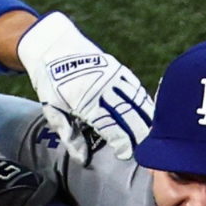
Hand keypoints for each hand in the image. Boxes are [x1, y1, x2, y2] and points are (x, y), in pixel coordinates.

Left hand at [15, 12, 153, 162]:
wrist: (53, 45)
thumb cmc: (51, 82)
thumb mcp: (52, 110)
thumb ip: (70, 135)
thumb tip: (83, 160)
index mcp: (87, 102)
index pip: (112, 127)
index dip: (123, 143)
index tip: (127, 155)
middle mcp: (104, 89)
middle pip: (129, 115)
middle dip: (139, 134)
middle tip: (146, 149)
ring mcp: (114, 76)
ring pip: (137, 101)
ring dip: (147, 118)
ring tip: (154, 135)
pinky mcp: (119, 68)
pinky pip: (136, 87)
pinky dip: (144, 102)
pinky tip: (150, 114)